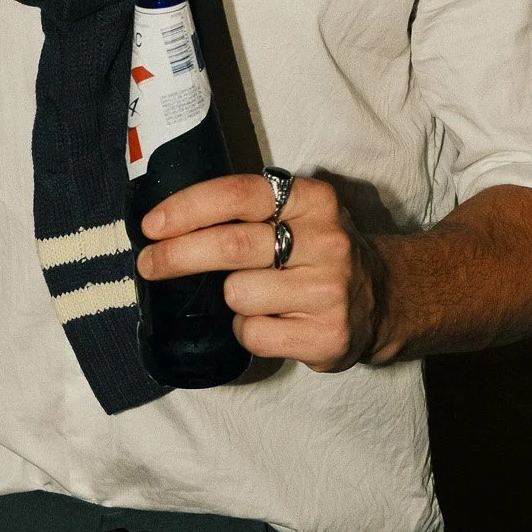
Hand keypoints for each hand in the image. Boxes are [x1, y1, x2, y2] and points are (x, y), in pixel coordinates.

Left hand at [138, 172, 386, 371]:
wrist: (384, 299)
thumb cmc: (316, 251)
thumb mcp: (295, 213)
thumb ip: (245, 209)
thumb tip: (166, 224)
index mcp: (311, 199)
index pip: (237, 195)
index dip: (186, 209)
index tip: (151, 225)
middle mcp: (325, 240)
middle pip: (230, 245)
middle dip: (177, 255)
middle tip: (147, 263)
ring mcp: (329, 290)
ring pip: (238, 294)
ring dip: (230, 298)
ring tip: (256, 296)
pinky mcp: (327, 336)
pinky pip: (253, 334)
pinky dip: (247, 330)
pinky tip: (273, 322)